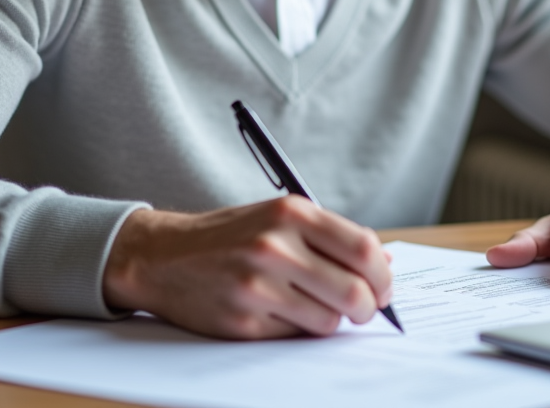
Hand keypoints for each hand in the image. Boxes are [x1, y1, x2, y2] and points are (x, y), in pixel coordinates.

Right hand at [102, 195, 393, 338]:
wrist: (163, 256)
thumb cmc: (231, 235)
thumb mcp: (280, 217)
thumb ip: (331, 236)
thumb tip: (385, 260)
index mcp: (291, 212)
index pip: (363, 248)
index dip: (383, 275)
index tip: (384, 287)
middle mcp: (274, 246)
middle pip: (354, 291)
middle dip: (369, 308)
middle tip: (364, 309)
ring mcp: (257, 286)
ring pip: (329, 321)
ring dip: (331, 320)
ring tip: (313, 306)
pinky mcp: (243, 321)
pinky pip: (295, 336)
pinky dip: (298, 329)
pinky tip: (280, 312)